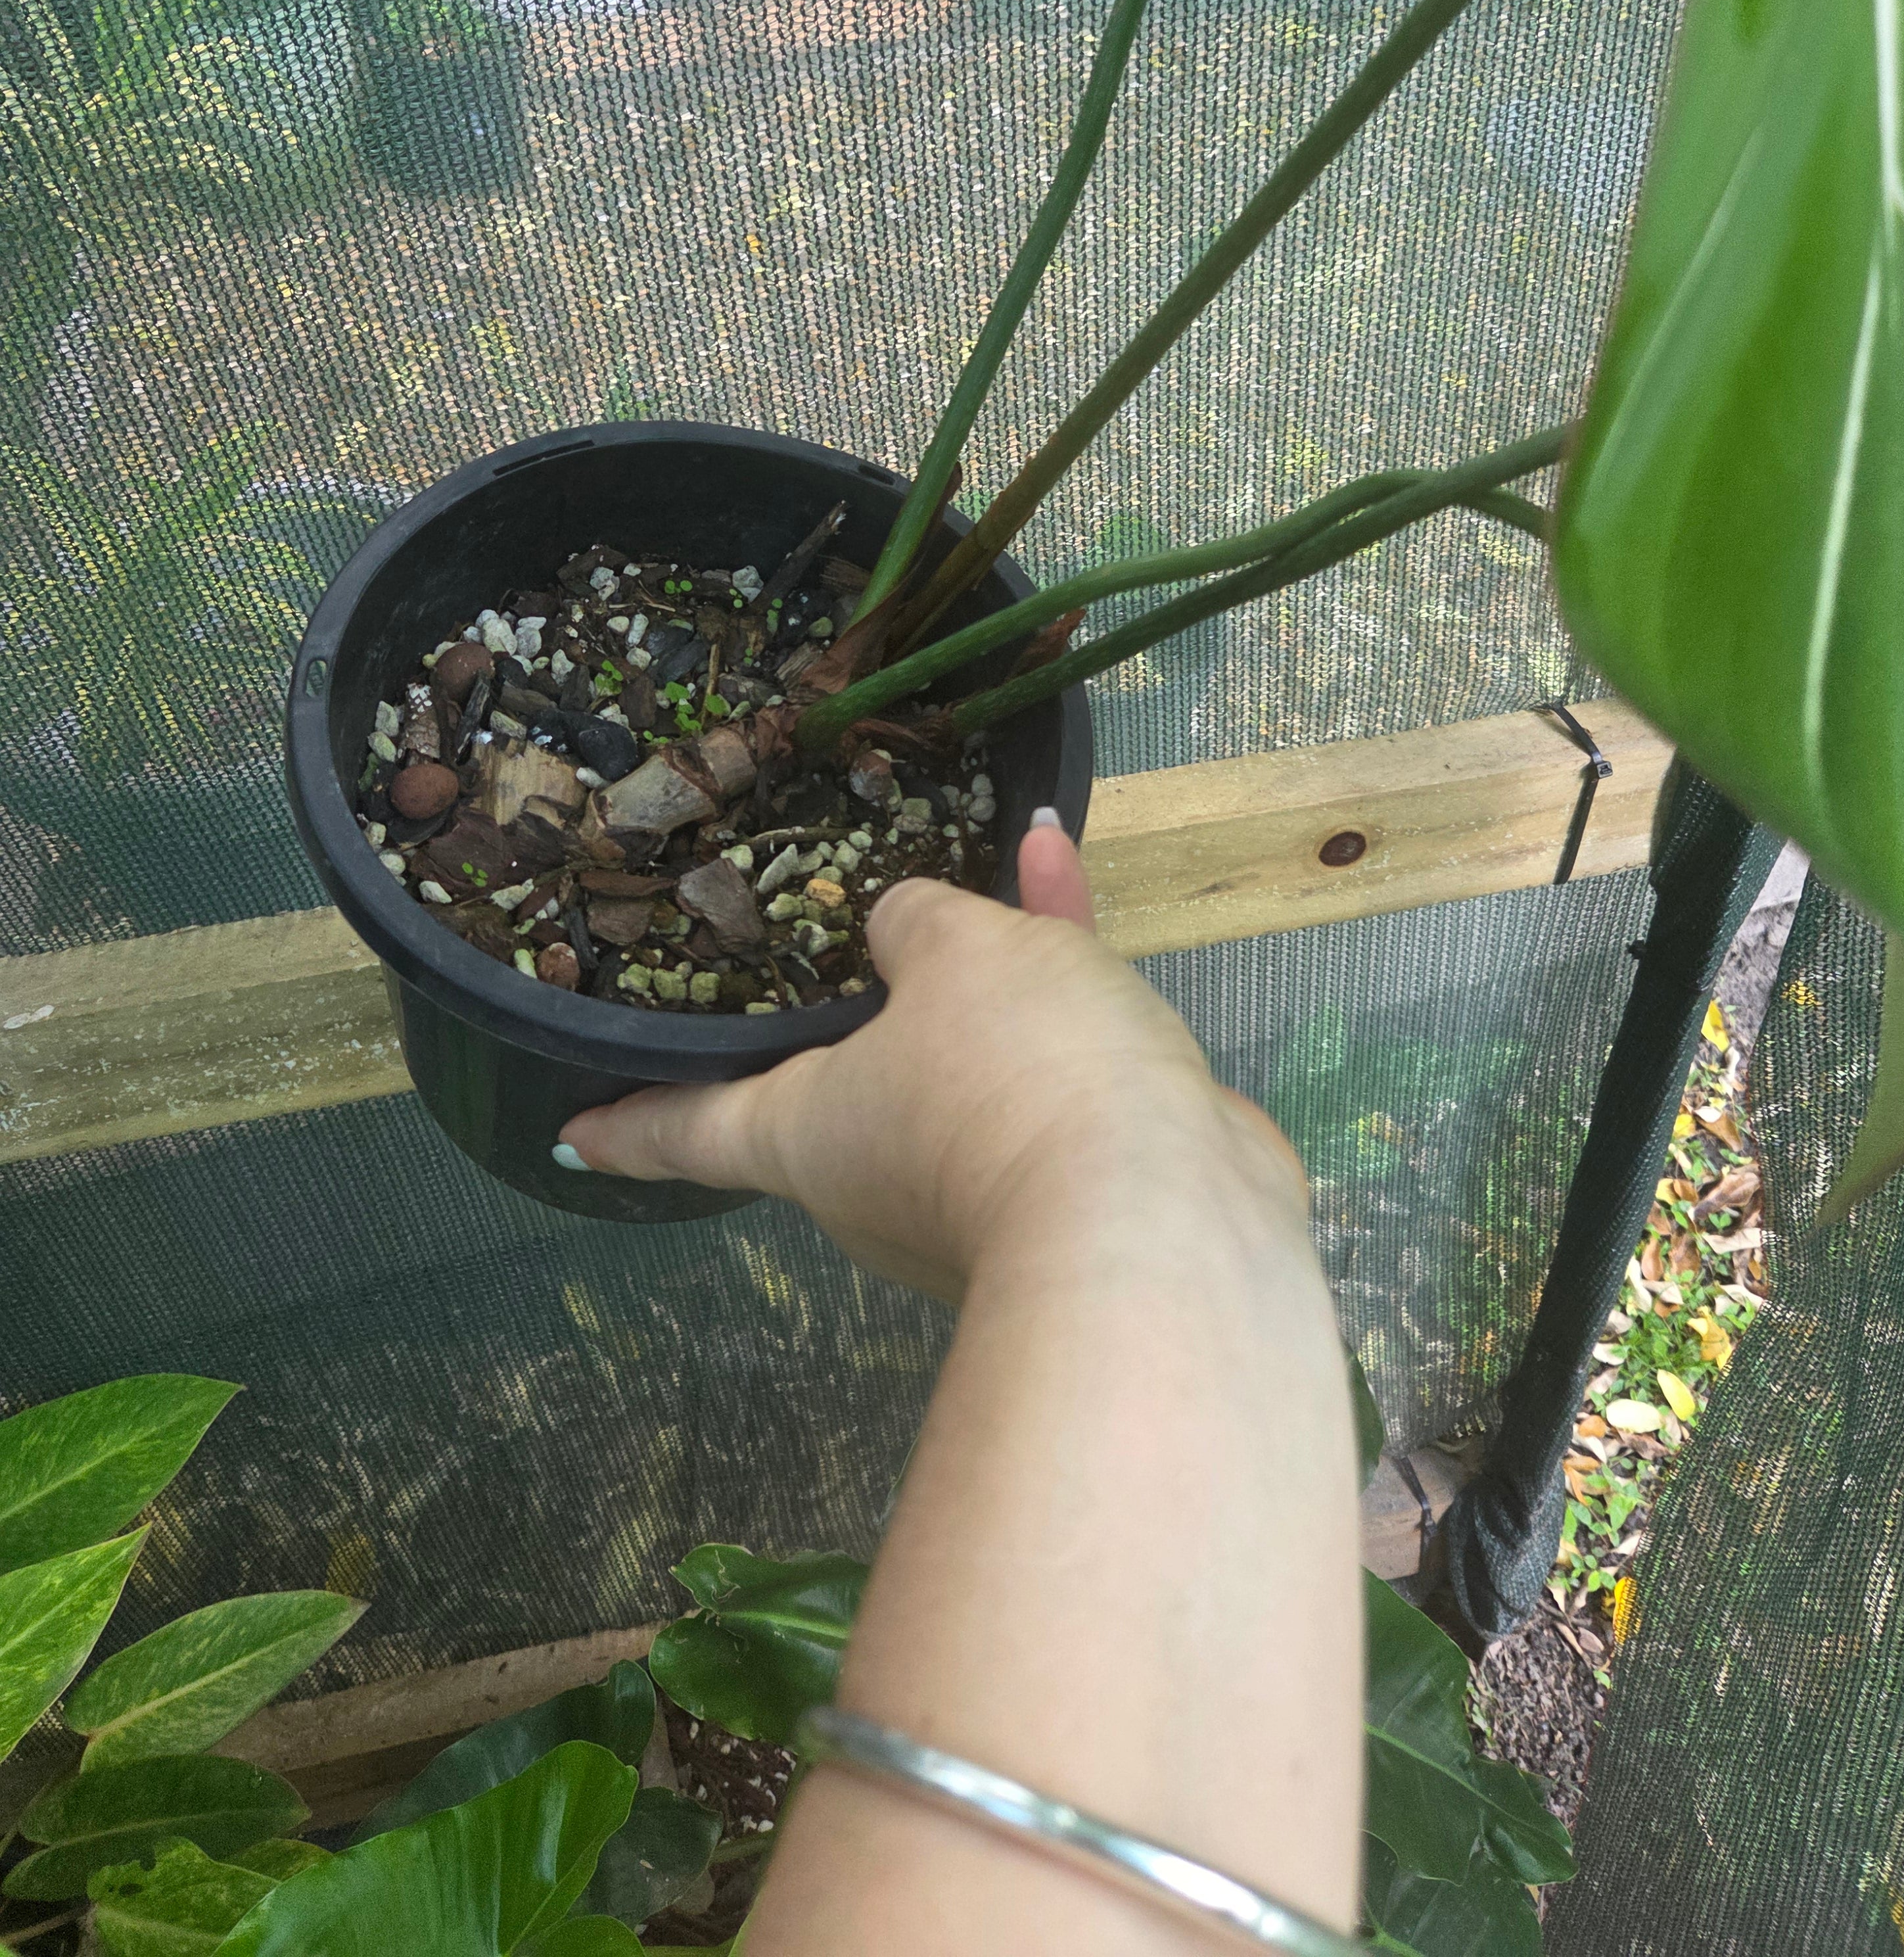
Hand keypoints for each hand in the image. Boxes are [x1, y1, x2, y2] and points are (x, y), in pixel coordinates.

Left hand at [557, 817, 1306, 1299]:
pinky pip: (1048, 1066)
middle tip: (852, 923)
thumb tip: (907, 931)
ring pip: (964, 1056)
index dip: (627, 1123)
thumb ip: (914, 923)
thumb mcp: (952, 955)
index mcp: (803, 1133)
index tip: (567, 1130)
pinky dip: (1060, 989)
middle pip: (843, 1078)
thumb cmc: (1009, 1078)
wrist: (1161, 1219)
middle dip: (862, 1002)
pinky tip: (1068, 876)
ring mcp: (979, 1194)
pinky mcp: (1078, 1189)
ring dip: (990, 968)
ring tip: (1010, 860)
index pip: (686, 1128)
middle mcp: (875, 1177)